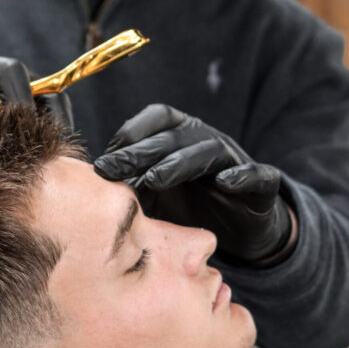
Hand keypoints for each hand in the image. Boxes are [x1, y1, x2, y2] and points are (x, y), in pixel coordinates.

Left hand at [94, 104, 293, 265]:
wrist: (240, 229)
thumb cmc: (190, 204)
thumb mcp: (154, 193)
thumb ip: (130, 183)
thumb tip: (88, 184)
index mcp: (181, 133)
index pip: (155, 118)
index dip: (129, 133)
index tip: (102, 158)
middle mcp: (206, 139)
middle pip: (173, 136)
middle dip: (139, 151)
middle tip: (110, 169)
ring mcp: (235, 159)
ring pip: (208, 150)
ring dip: (179, 163)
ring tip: (154, 179)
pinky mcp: (261, 185)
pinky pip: (255, 174)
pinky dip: (242, 176)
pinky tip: (225, 183)